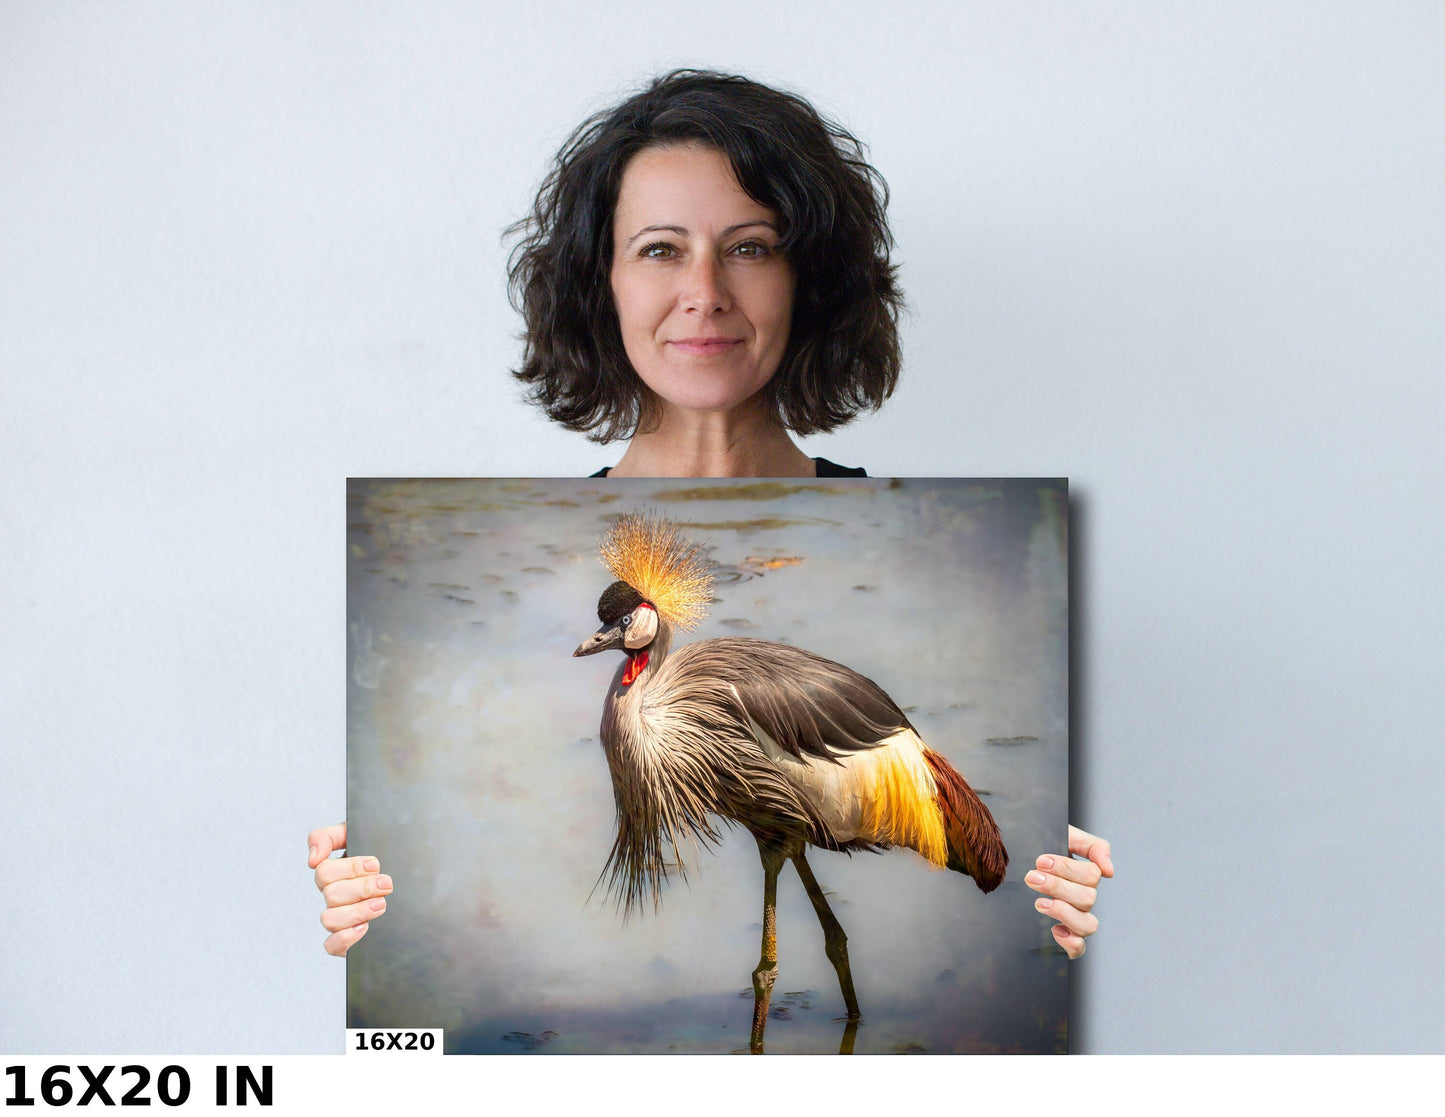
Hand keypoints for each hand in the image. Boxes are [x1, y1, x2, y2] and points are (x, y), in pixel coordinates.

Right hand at [308, 822, 392, 956]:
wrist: (412, 880)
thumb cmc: (383, 854)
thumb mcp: (359, 835)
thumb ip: (328, 837)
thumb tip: (312, 859)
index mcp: (334, 873)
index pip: (324, 872)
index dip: (349, 868)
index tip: (375, 864)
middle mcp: (334, 896)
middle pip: (331, 895)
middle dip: (362, 888)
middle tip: (386, 884)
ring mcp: (339, 918)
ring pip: (329, 919)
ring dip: (357, 911)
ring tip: (381, 904)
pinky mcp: (346, 940)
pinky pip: (331, 946)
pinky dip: (345, 938)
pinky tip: (365, 927)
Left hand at [1025, 825, 1112, 959]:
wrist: (1019, 858)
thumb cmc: (1044, 847)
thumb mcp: (1067, 836)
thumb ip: (1093, 846)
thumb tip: (1110, 871)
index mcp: (1086, 876)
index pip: (1091, 876)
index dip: (1067, 869)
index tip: (1040, 861)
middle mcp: (1084, 898)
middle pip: (1087, 899)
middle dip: (1057, 887)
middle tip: (1032, 877)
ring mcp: (1076, 918)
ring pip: (1088, 925)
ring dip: (1063, 912)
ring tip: (1039, 902)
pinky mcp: (1065, 935)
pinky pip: (1078, 948)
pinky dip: (1070, 943)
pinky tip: (1055, 930)